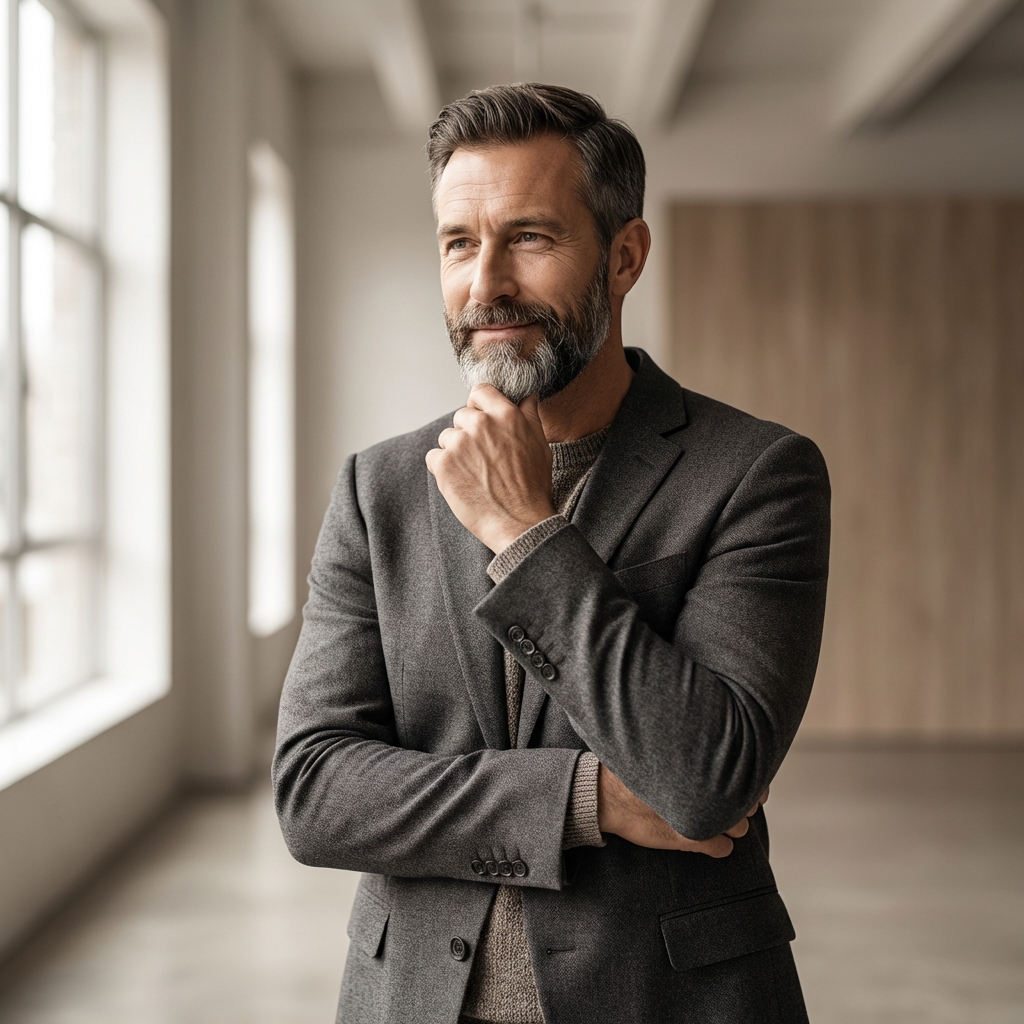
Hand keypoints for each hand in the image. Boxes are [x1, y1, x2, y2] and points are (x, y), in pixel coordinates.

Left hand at [425, 385, 555, 551]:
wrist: (519, 522)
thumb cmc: (532, 486)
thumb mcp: (540, 443)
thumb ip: (529, 413)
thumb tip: (527, 393)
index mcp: (506, 415)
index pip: (480, 392)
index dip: (479, 405)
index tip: (482, 420)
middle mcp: (481, 424)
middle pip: (461, 416)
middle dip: (469, 433)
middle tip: (483, 459)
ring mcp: (459, 443)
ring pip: (447, 438)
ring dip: (456, 452)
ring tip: (475, 474)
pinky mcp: (443, 464)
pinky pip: (434, 457)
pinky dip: (443, 469)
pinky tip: (462, 482)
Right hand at [597, 764, 768, 858]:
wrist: (607, 794)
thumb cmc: (634, 771)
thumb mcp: (668, 750)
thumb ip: (695, 749)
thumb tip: (721, 741)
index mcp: (706, 766)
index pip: (750, 776)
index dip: (748, 780)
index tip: (738, 778)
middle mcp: (711, 792)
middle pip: (748, 803)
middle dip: (740, 801)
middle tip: (719, 795)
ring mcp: (704, 817)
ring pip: (740, 828)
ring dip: (730, 824)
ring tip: (710, 814)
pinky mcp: (693, 840)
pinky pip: (723, 848)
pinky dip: (719, 845)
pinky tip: (706, 837)